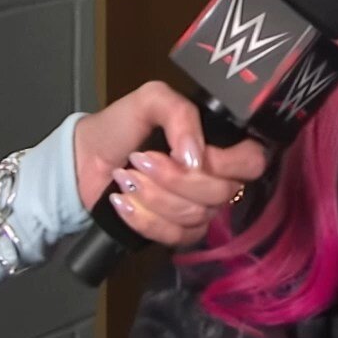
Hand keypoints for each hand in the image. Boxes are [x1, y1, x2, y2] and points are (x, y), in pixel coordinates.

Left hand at [72, 81, 269, 247]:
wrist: (86, 158)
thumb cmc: (121, 125)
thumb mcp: (151, 99)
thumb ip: (180, 114)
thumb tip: (197, 157)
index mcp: (218, 144)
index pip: (251, 161)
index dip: (225, 163)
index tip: (185, 154)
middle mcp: (215, 178)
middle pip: (220, 193)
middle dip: (172, 178)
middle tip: (139, 159)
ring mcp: (198, 208)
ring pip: (195, 216)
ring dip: (152, 196)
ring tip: (126, 176)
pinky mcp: (176, 232)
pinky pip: (176, 237)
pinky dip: (144, 219)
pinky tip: (124, 201)